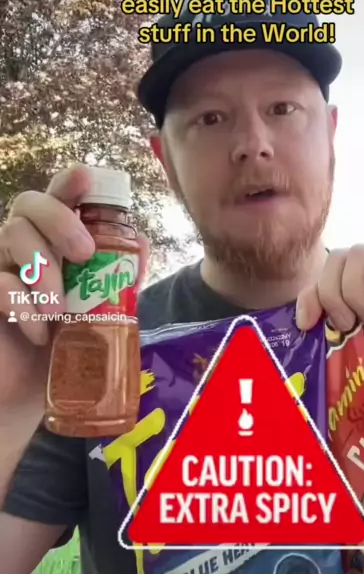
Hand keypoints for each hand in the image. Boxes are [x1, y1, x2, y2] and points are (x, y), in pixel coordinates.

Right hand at [0, 165, 148, 416]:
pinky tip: (40, 334)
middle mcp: (20, 248)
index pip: (56, 199)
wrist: (24, 397)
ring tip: (61, 311)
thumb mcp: (97, 315)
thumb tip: (142, 246)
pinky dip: (24, 306)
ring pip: (12, 234)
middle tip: (85, 252)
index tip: (86, 176)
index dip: (68, 183)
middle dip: (60, 219)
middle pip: (29, 203)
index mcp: (50, 245)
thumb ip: (115, 281)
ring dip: (45, 269)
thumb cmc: (62, 350)